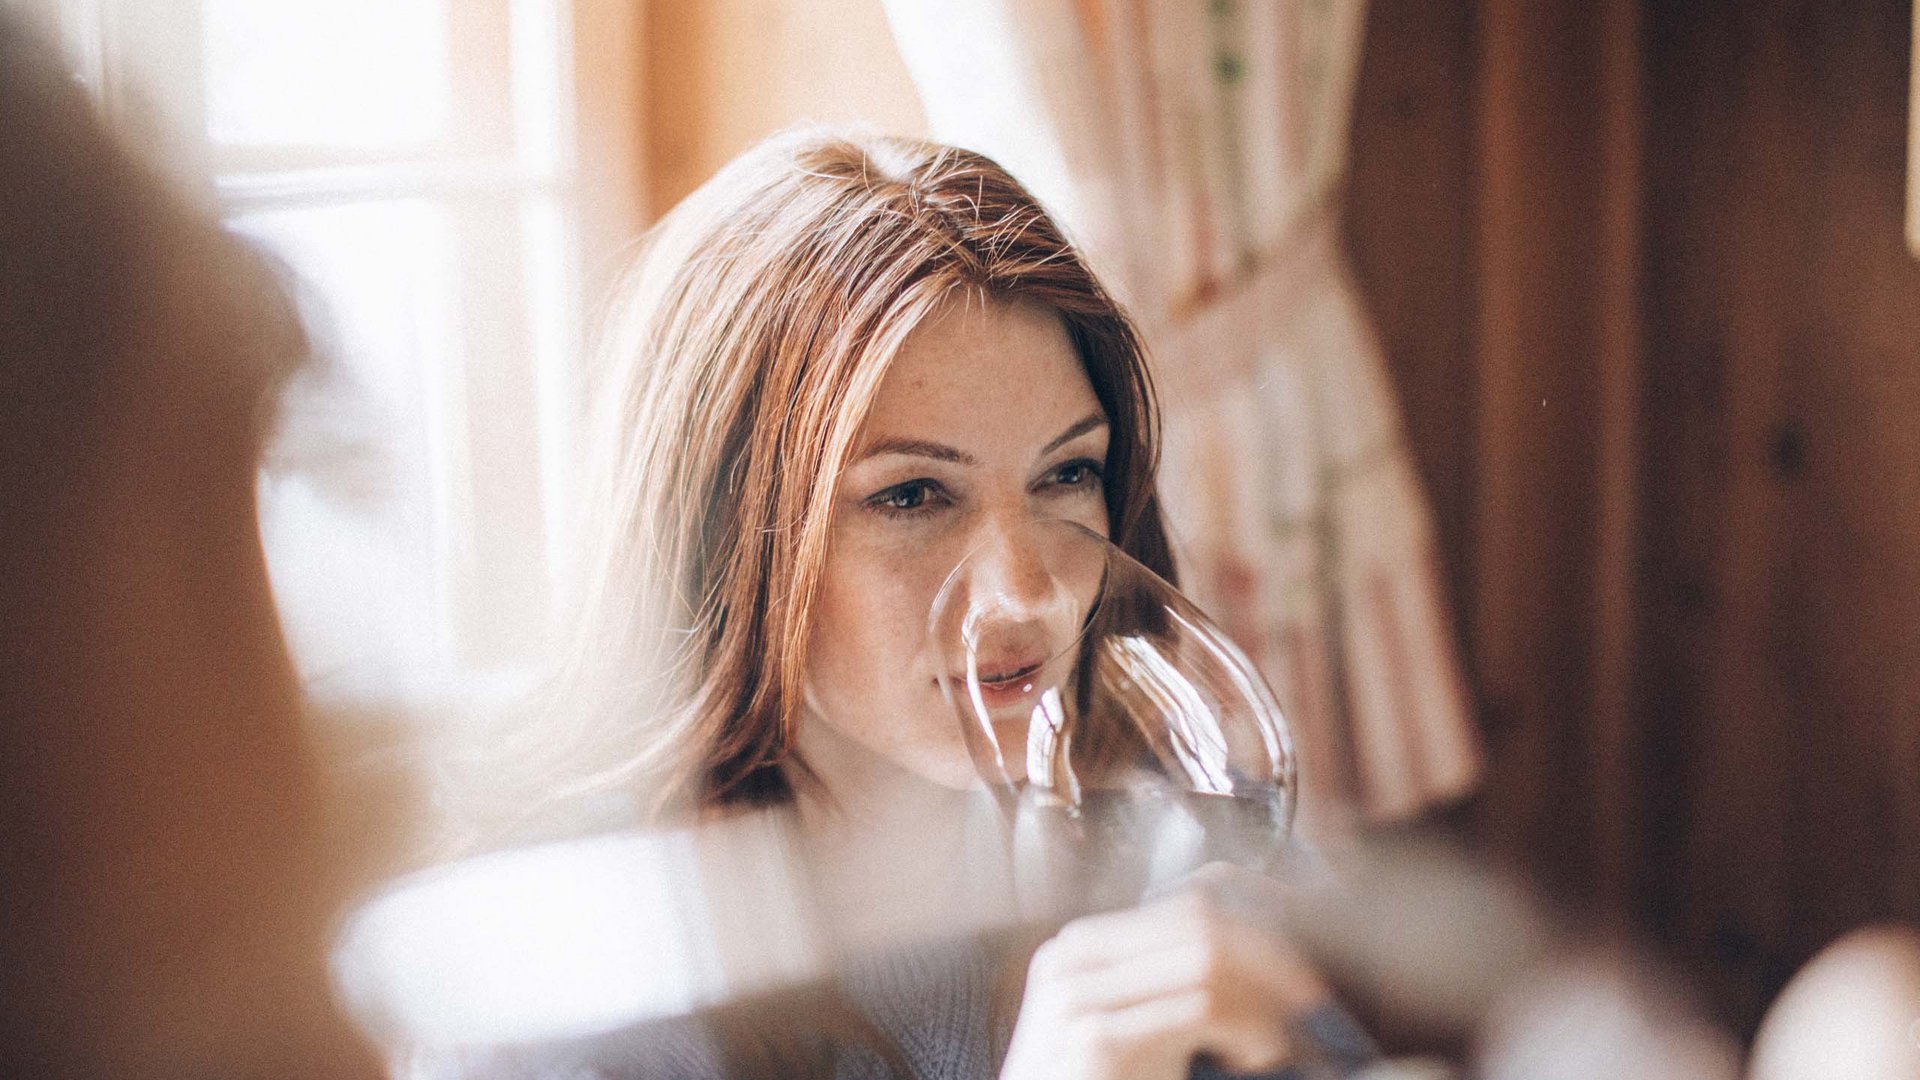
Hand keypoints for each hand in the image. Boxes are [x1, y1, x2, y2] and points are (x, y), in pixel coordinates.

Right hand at [999, 889, 1332, 1079]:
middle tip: (1308, 991)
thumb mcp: (1132, 1022)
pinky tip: (1252, 1055)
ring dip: (1256, 1000)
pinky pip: (1194, 1011)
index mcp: (1080, 944)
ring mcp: (1078, 994)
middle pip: (1195, 927)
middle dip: (1263, 957)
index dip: (1247, 930)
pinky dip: (1240, 1029)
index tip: (1296, 963)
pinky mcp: (1093, 1037)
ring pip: (1201, 964)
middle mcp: (1072, 956)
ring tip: (1278, 1035)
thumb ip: (1166, 980)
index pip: (1181, 909)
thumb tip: (1252, 951)